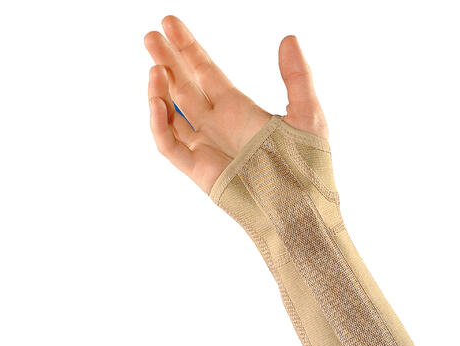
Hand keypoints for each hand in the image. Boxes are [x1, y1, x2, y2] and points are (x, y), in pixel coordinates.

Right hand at [144, 16, 327, 192]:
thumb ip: (297, 76)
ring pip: (171, 113)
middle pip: (184, 86)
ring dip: (160, 88)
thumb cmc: (308, 166)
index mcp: (239, 109)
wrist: (299, 208)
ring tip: (155, 65)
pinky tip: (156, 98)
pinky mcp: (198, 170)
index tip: (170, 23)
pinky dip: (158, 122)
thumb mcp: (307, 114)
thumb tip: (289, 37)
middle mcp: (218, 124)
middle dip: (167, 60)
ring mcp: (205, 146)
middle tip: (151, 35)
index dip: (188, 47)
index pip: (206, 71)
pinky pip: (168, 144)